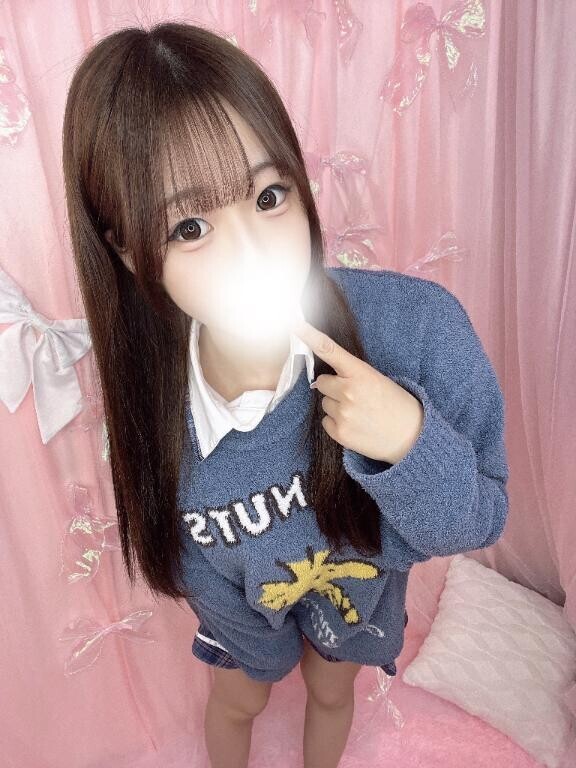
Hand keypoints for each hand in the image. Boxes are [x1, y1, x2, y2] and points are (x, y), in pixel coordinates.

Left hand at [292, 317, 423, 463]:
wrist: (411, 437)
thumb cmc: (396, 405)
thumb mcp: (378, 380)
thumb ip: (352, 375)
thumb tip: (323, 380)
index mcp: (361, 373)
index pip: (330, 350)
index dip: (310, 336)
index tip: (294, 324)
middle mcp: (349, 391)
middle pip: (322, 382)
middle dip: (333, 387)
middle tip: (354, 396)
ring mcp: (343, 413)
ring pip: (324, 403)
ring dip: (337, 406)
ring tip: (359, 413)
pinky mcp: (340, 432)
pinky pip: (326, 421)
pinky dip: (337, 423)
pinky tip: (356, 425)